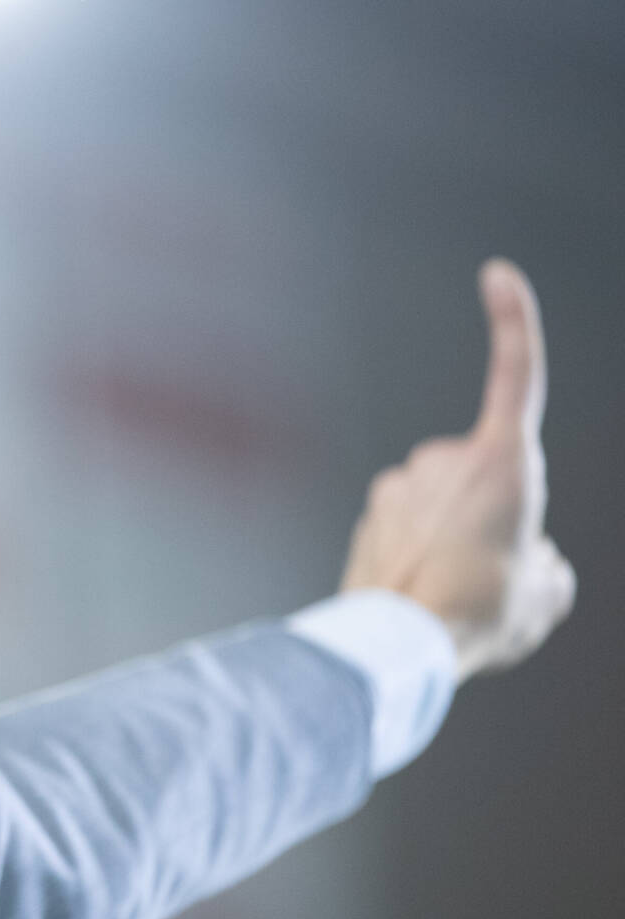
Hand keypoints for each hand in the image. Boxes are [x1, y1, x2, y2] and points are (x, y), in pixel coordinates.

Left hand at [338, 258, 574, 682]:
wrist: (403, 641)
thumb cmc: (481, 614)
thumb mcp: (544, 595)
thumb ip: (546, 566)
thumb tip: (532, 561)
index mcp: (506, 463)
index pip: (517, 377)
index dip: (513, 323)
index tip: (497, 276)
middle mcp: (448, 459)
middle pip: (486, 479)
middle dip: (493, 516)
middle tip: (489, 572)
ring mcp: (403, 482)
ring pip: (444, 504)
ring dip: (451, 536)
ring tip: (451, 589)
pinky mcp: (373, 509)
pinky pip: (409, 525)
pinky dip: (417, 550)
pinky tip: (418, 592)